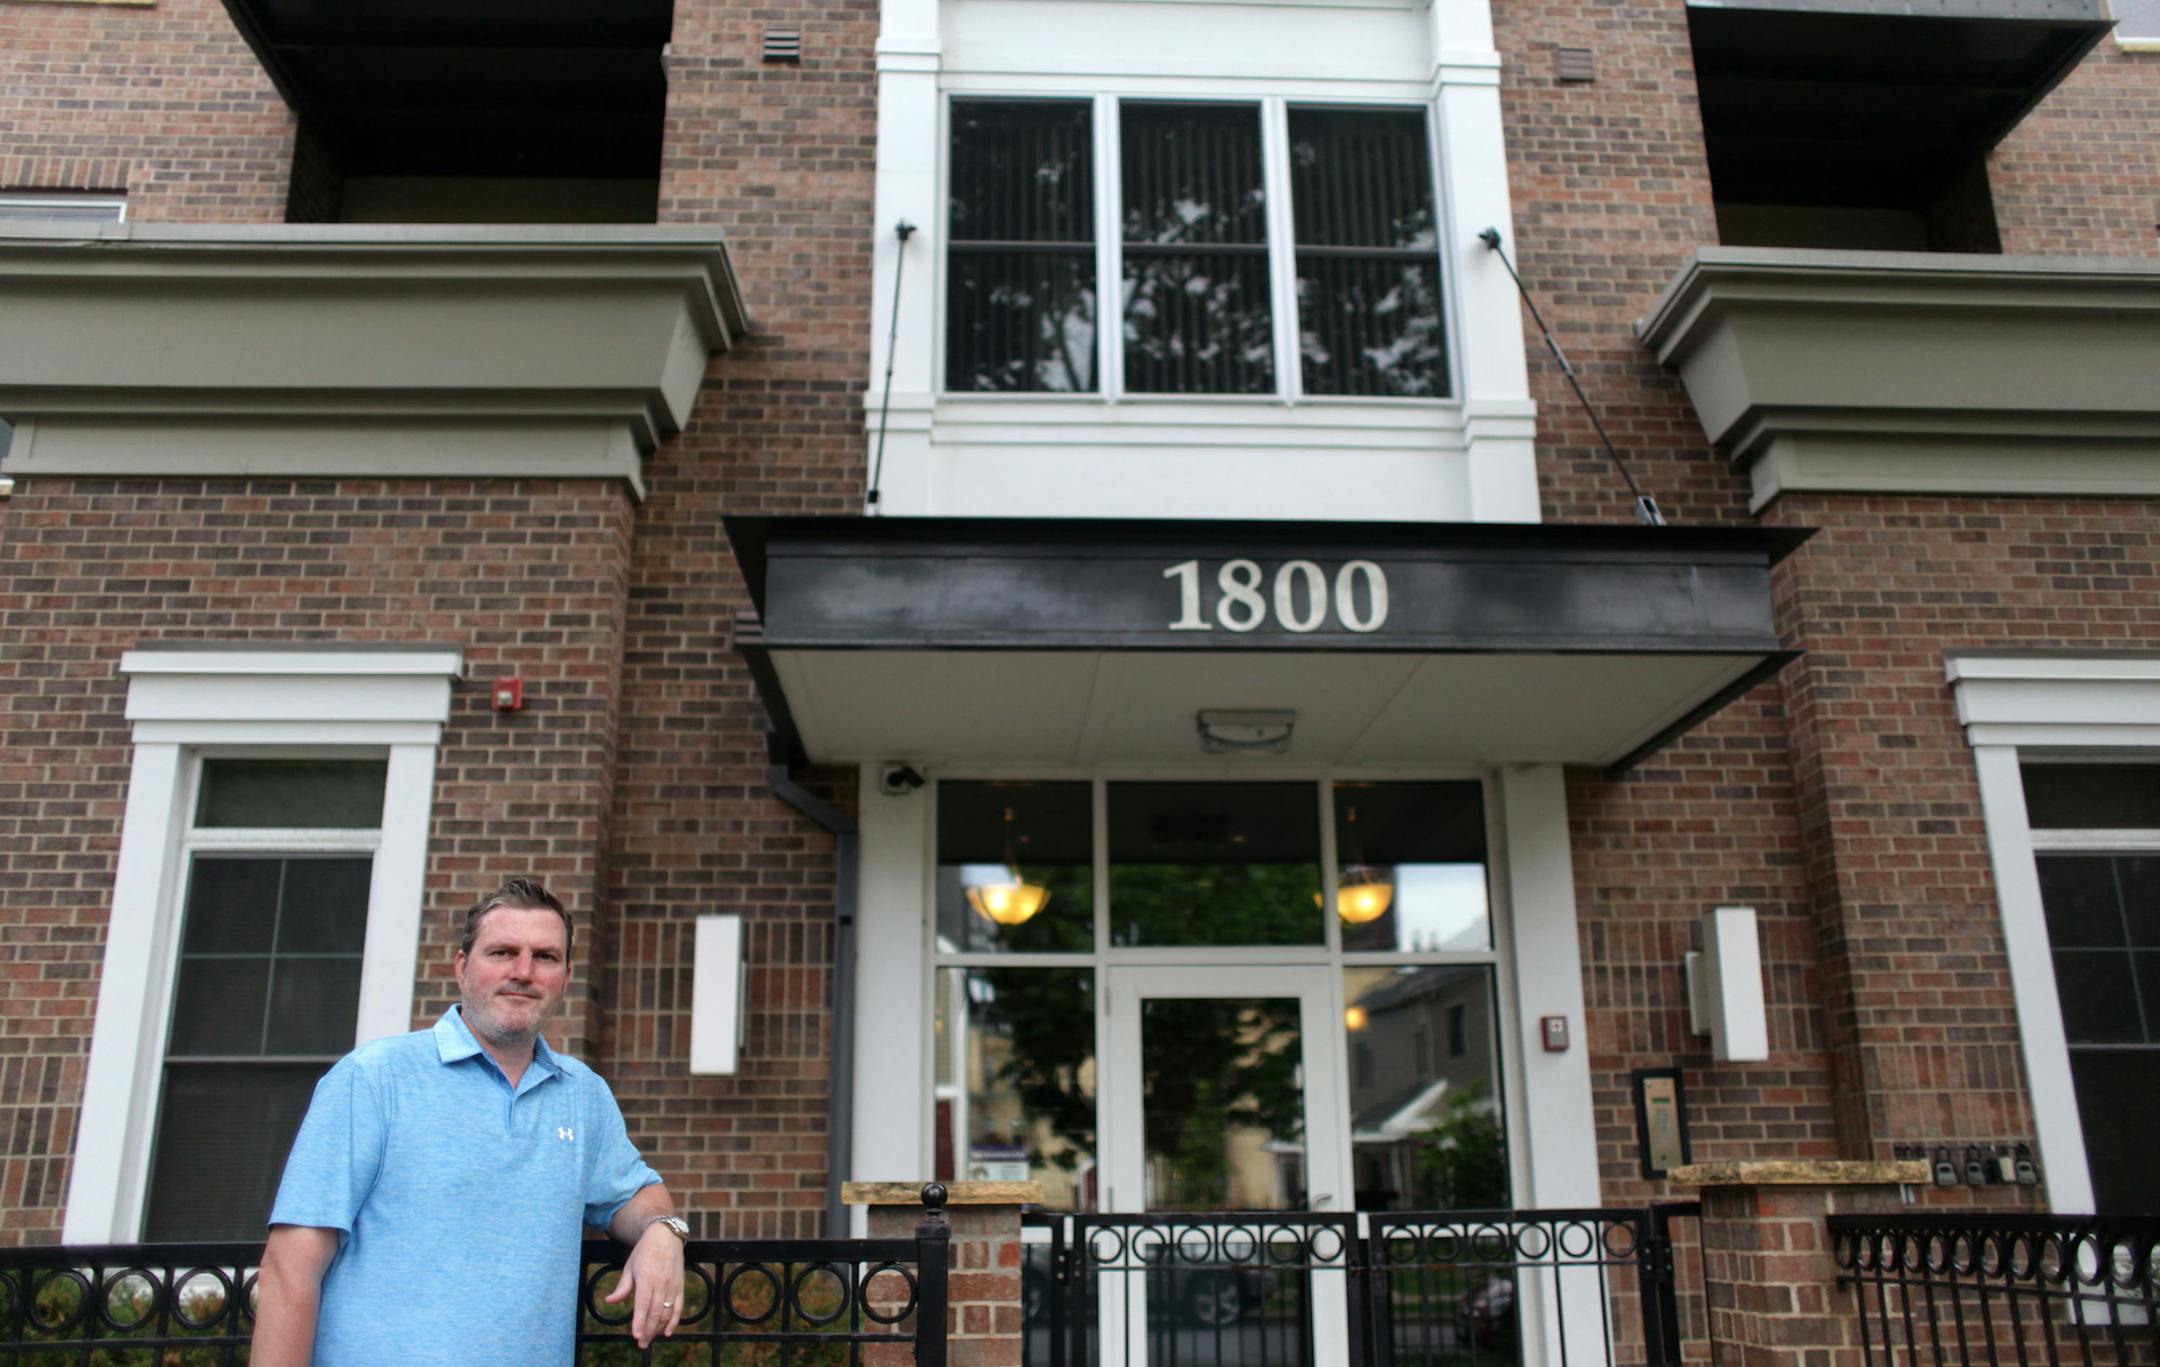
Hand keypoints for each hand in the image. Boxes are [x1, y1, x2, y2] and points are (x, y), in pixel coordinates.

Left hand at [603, 1220, 685, 1347]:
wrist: (666, 1236)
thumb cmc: (644, 1252)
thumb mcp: (629, 1267)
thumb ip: (622, 1287)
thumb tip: (609, 1301)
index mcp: (646, 1278)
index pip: (643, 1305)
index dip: (639, 1322)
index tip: (636, 1336)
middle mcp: (661, 1284)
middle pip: (655, 1313)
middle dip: (648, 1331)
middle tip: (642, 1344)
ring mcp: (672, 1286)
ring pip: (667, 1313)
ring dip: (659, 1329)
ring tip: (650, 1339)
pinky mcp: (680, 1287)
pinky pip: (678, 1308)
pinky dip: (675, 1321)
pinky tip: (668, 1332)